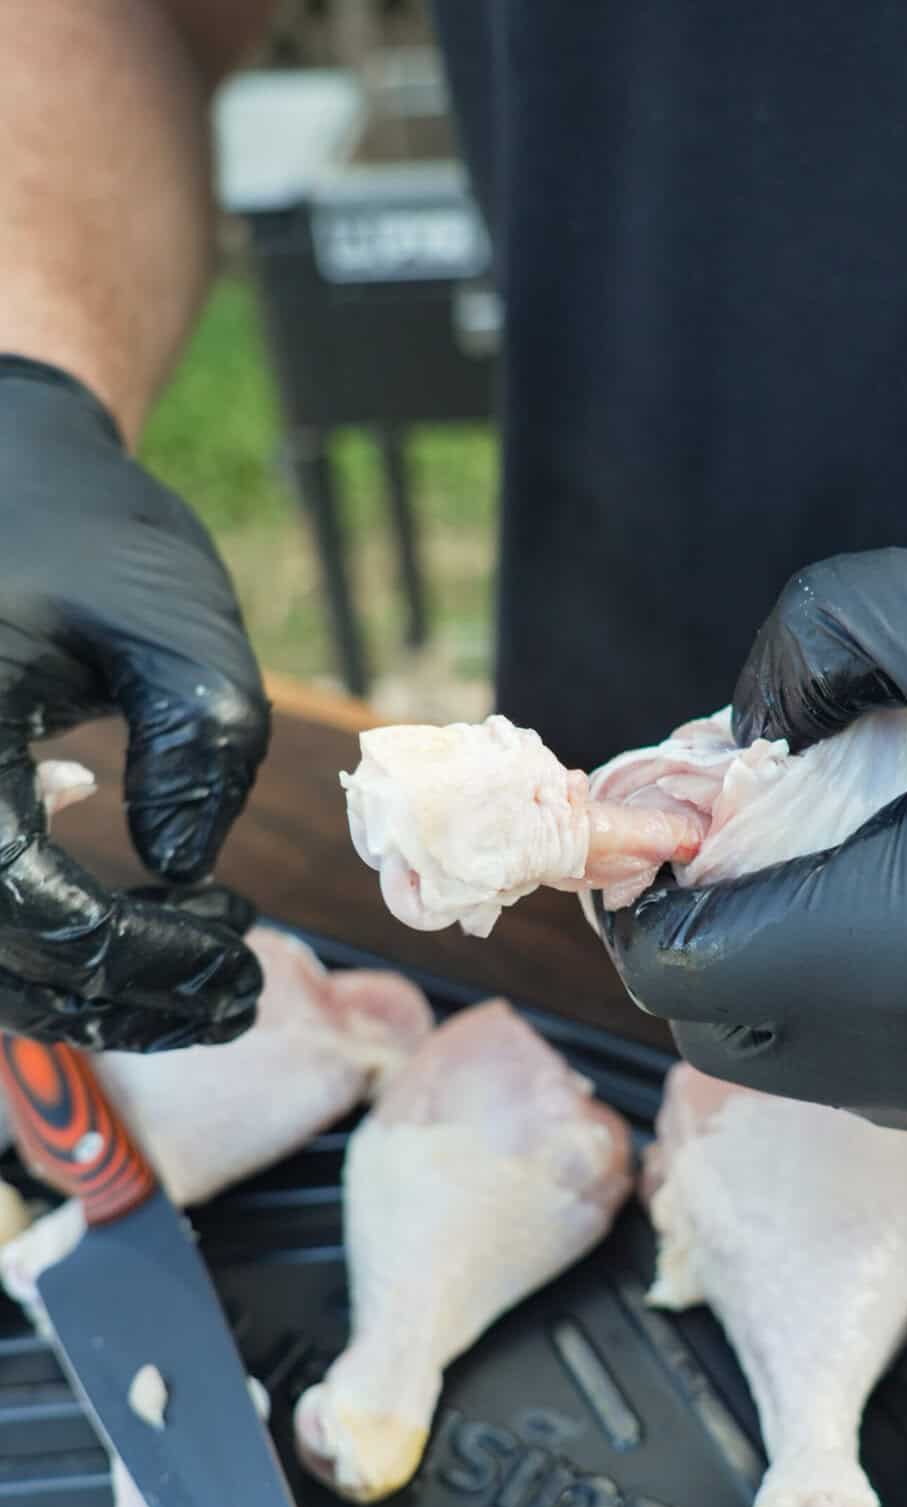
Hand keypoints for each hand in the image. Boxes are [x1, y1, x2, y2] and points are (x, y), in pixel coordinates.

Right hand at [0, 358, 269, 1051]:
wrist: (2, 467)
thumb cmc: (85, 530)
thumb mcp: (175, 620)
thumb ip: (198, 745)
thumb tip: (182, 869)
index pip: (28, 902)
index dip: (140, 953)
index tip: (238, 951)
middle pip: (0, 957)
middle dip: (123, 995)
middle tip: (237, 992)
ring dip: (89, 992)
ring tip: (204, 980)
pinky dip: (53, 954)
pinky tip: (141, 939)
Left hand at [604, 544, 906, 1148]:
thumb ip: (820, 634)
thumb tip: (753, 712)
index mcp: (903, 958)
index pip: (679, 967)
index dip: (643, 881)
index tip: (672, 802)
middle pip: (733, 1032)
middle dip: (709, 924)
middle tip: (756, 813)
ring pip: (824, 1057)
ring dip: (794, 958)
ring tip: (854, 837)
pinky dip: (881, 988)